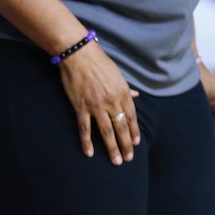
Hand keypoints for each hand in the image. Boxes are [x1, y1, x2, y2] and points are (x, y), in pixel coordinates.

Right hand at [57, 40, 140, 164]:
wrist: (79, 54)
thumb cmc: (99, 61)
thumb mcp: (117, 74)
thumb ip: (126, 88)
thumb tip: (136, 95)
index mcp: (122, 92)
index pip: (131, 116)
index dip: (134, 131)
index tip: (135, 143)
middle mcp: (111, 101)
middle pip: (121, 127)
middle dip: (126, 144)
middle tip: (128, 158)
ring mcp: (96, 106)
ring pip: (106, 131)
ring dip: (112, 147)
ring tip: (116, 161)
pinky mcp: (81, 107)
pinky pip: (85, 128)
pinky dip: (87, 142)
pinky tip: (90, 153)